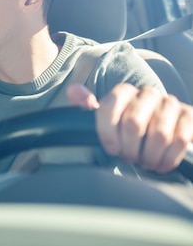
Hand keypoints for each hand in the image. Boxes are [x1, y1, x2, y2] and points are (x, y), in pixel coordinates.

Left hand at [66, 83, 192, 172]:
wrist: (165, 129)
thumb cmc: (127, 127)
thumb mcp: (105, 119)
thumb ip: (86, 106)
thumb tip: (74, 90)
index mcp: (124, 92)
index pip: (110, 105)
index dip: (107, 131)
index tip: (111, 149)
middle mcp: (147, 94)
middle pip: (133, 123)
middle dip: (129, 148)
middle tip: (129, 159)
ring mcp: (170, 104)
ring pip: (159, 134)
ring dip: (149, 156)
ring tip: (144, 162)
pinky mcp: (189, 117)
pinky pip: (180, 140)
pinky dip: (168, 158)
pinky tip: (160, 164)